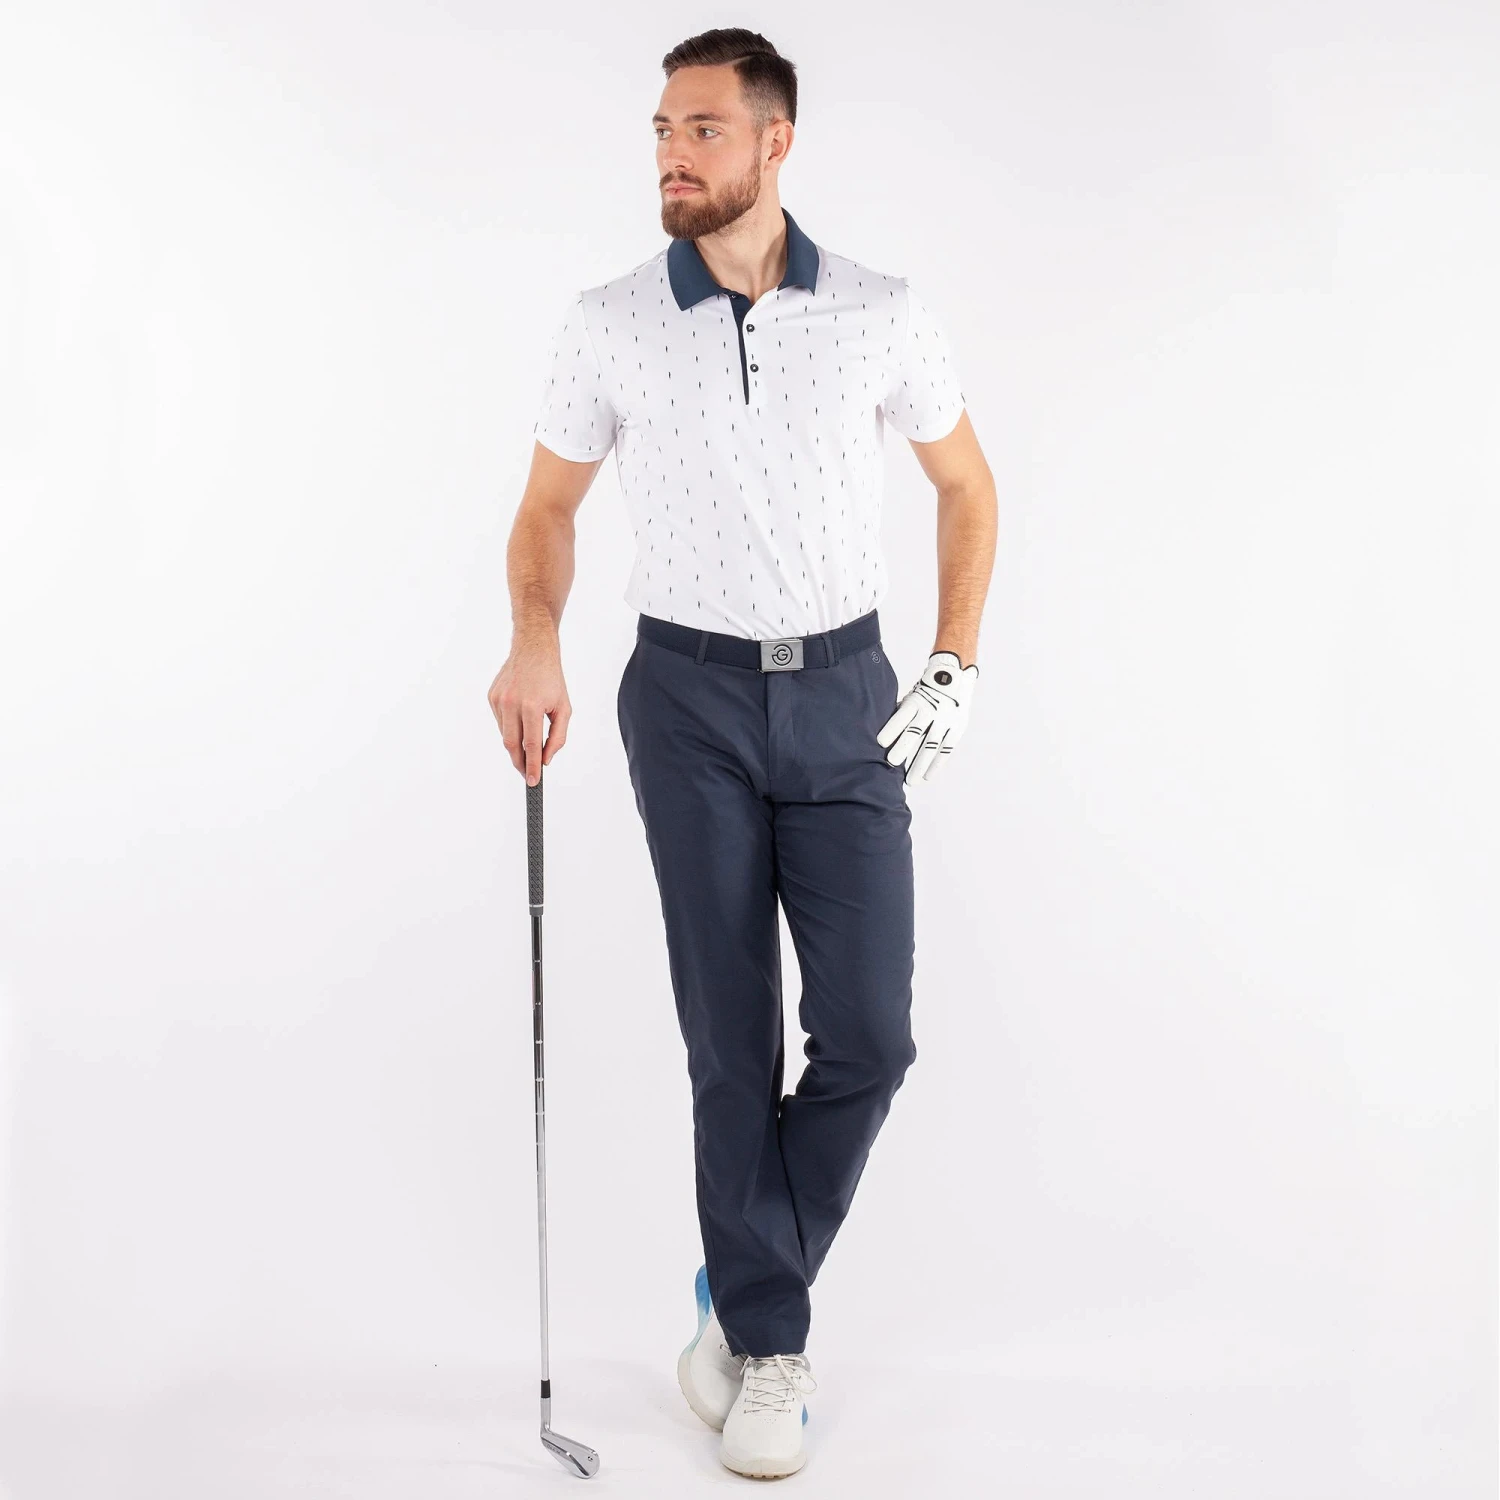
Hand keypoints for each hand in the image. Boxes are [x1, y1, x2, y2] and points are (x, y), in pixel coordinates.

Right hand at [487, 635, 570, 784]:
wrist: (533, 649)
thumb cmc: (551, 679)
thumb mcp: (564, 708)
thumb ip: (558, 737)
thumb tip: (546, 759)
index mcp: (532, 706)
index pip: (531, 745)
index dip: (532, 766)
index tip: (532, 781)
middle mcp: (512, 703)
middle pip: (511, 745)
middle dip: (519, 763)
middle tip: (527, 773)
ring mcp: (499, 700)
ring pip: (505, 734)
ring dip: (515, 744)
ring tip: (527, 744)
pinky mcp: (491, 697)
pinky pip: (500, 721)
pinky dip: (510, 727)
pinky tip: (519, 719)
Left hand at [876, 650, 978, 783]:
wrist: (955, 675)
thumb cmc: (926, 689)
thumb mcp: (912, 695)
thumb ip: (902, 713)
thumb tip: (883, 735)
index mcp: (917, 700)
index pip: (902, 717)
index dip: (891, 730)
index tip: (880, 743)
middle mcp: (932, 710)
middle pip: (915, 733)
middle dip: (902, 749)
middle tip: (891, 764)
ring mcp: (946, 720)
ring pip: (930, 746)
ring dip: (919, 765)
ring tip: (910, 781)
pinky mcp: (957, 728)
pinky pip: (946, 749)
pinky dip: (936, 764)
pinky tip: (928, 776)